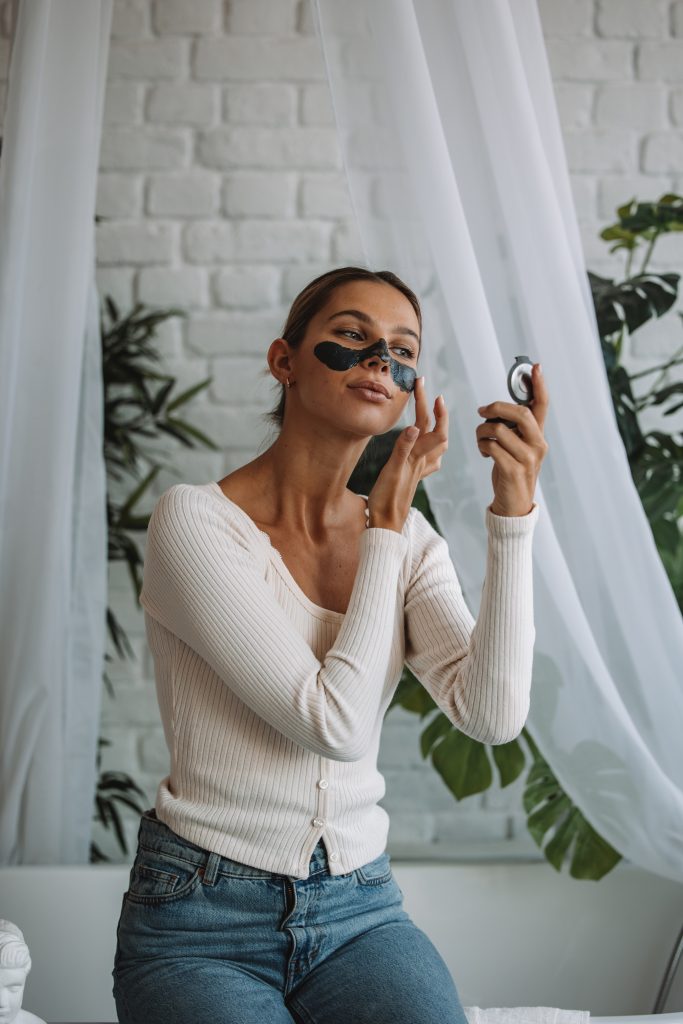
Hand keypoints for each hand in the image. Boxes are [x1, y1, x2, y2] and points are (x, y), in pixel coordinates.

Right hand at [368, 376, 448, 530]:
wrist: (386, 525)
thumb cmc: (386, 500)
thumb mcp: (392, 472)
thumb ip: (403, 449)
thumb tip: (414, 427)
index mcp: (417, 457)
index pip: (432, 428)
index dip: (432, 408)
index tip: (428, 390)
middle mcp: (421, 462)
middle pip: (435, 431)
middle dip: (433, 410)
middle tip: (426, 391)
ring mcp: (419, 470)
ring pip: (435, 445)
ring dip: (436, 426)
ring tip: (434, 413)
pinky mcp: (412, 477)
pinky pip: (428, 459)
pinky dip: (430, 447)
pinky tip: (429, 448)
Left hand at [476, 363, 548, 515]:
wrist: (514, 504)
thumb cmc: (512, 471)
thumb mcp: (518, 448)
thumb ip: (514, 429)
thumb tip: (495, 408)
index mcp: (539, 436)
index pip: (542, 406)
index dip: (539, 385)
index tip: (536, 367)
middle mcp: (537, 445)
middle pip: (519, 413)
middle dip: (496, 407)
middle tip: (482, 411)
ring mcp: (528, 458)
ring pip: (499, 429)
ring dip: (482, 431)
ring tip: (481, 439)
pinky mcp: (513, 470)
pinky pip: (492, 447)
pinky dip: (482, 446)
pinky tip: (483, 452)